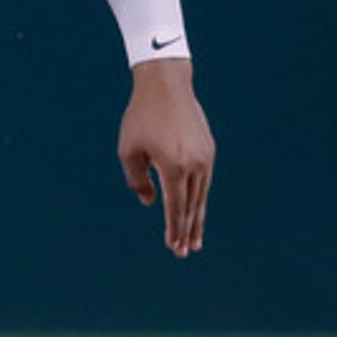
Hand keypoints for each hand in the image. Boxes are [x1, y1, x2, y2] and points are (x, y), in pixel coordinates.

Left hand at [119, 59, 215, 256]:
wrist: (166, 85)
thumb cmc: (141, 117)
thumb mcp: (128, 150)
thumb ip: (137, 181)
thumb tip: (150, 202)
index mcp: (173, 167)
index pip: (175, 208)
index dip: (174, 230)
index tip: (174, 248)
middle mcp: (194, 164)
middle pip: (192, 207)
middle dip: (188, 232)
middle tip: (185, 252)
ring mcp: (205, 156)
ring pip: (202, 195)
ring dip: (197, 218)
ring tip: (194, 238)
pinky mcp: (208, 148)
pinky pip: (204, 180)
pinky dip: (200, 197)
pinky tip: (195, 207)